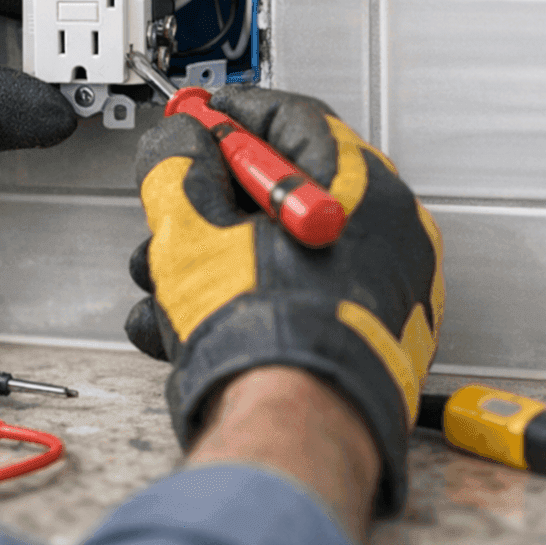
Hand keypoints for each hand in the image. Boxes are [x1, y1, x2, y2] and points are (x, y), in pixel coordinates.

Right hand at [124, 86, 443, 516]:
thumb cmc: (267, 332)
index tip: (195, 117)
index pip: (292, 118)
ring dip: (208, 260)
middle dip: (209, 200)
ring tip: (161, 280)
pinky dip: (236, 305)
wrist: (294, 430)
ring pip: (278, 251)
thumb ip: (178, 166)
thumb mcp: (193, 225)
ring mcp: (378, 292)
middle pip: (283, 190)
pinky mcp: (358, 341)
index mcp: (360, 189)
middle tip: (170, 205)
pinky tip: (180, 323)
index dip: (230, 113)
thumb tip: (177, 143)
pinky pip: (290, 301)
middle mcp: (384, 235)